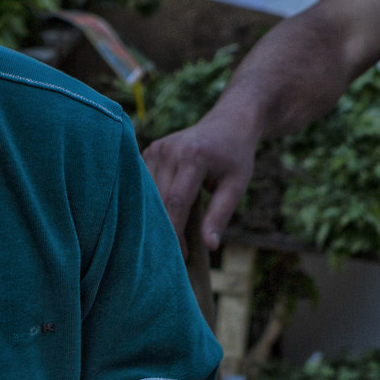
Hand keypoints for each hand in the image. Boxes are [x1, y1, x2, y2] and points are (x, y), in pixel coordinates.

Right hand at [142, 105, 261, 251]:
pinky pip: (143, 184)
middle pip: (157, 200)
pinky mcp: (148, 151)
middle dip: (163, 229)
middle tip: (171, 255)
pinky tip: (156, 220)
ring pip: (145, 194)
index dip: (176, 232)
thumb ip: (220, 215)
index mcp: (193, 157)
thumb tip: (209, 246)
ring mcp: (155, 149)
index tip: (180, 255)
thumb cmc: (235, 157)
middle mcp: (169, 150)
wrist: (228, 123)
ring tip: (164, 240)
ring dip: (153, 218)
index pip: (176, 202)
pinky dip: (148, 203)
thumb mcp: (236, 185)